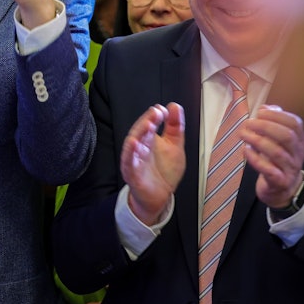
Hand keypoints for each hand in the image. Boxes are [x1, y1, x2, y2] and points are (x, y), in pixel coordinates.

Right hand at [121, 102, 185, 224]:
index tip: (162, 109)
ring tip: (148, 124)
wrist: (160, 197)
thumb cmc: (164, 171)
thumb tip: (174, 106)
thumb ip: (174, 127)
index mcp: (148, 140)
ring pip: (133, 145)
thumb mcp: (174, 146)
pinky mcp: (133, 174)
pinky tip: (134, 143)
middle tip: (156, 112)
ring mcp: (135, 160)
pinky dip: (130, 153)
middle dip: (147, 121)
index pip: (148, 124)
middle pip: (140, 132)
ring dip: (139, 133)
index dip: (154, 116)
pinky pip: (129, 162)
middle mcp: (139, 148)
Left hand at [241, 105, 303, 208]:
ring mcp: (290, 168)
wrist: (282, 188)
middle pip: (287, 136)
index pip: (295, 123)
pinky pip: (269, 170)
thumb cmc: (277, 158)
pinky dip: (255, 159)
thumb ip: (274, 121)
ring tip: (243, 134)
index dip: (277, 115)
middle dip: (266, 126)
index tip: (260, 112)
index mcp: (300, 140)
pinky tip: (246, 150)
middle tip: (248, 123)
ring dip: (257, 141)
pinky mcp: (280, 181)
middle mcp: (298, 153)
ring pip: (277, 152)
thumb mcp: (278, 139)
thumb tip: (265, 107)